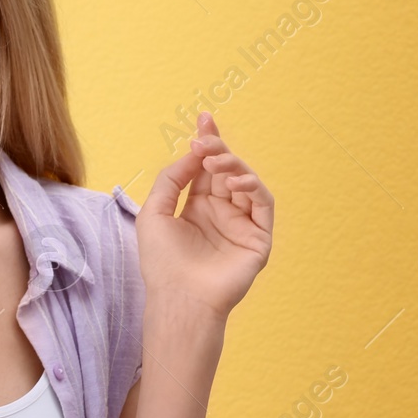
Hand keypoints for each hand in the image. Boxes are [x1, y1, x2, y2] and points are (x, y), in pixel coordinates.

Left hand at [136, 111, 273, 321]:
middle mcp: (222, 212)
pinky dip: (252, 187)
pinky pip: (263, 204)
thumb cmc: (162, 261)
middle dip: (218, 149)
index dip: (207, 144)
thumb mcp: (154, 211)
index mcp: (198, 207)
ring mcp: (242, 224)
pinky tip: (233, 183)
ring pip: (246, 182)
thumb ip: (171, 179)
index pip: (206, 168)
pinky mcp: (259, 238)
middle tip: (205, 140)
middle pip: (227, 170)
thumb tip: (191, 153)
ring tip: (214, 162)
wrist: (179, 297)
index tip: (203, 119)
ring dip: (233, 166)